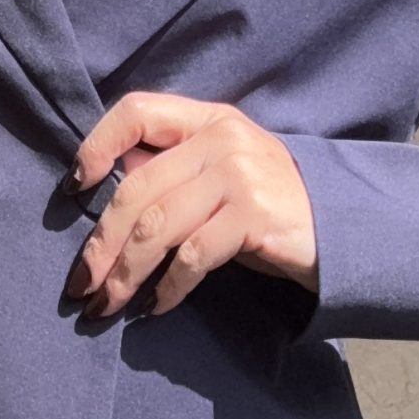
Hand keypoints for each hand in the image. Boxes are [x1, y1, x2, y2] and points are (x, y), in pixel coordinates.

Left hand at [62, 91, 318, 321]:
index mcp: (207, 120)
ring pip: (157, 227)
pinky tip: (156, 306)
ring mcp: (240, 176)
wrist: (345, 226)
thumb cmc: (268, 204)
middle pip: (136, 187)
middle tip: (79, 284)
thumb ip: (172, 168)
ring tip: (105, 303)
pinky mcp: (255, 218)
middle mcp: (221, 140)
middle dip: (100, 243)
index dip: (98, 144)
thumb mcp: (221, 171)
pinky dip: (168, 287)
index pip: (138, 111)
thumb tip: (103, 186)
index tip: (73, 188)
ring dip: (124, 273)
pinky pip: (192, 257)